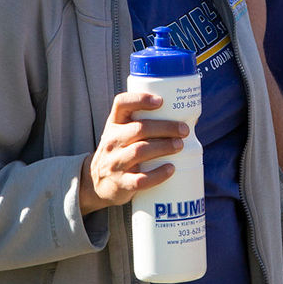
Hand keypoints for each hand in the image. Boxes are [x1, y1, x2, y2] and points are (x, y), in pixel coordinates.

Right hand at [77, 92, 187, 213]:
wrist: (97, 184)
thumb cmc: (119, 153)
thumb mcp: (121, 134)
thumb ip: (142, 124)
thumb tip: (185, 118)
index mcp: (114, 124)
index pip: (121, 104)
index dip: (140, 99)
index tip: (161, 101)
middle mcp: (112, 141)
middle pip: (139, 129)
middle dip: (164, 127)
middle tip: (184, 130)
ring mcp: (115, 163)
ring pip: (139, 151)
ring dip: (163, 147)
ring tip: (180, 145)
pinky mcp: (121, 183)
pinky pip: (140, 179)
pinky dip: (158, 174)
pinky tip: (171, 169)